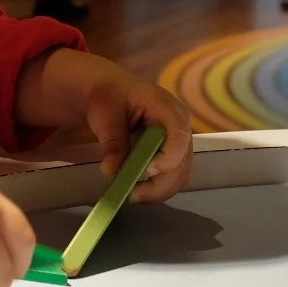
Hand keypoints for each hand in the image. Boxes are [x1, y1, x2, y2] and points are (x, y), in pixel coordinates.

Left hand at [16, 51, 192, 203]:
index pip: (179, 137)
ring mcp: (179, 140)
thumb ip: (111, 140)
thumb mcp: (105, 113)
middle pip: (182, 162)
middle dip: (159, 183)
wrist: (111, 92)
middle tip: (131, 194)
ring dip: (158, 190)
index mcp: (168, 108)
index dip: (167, 158)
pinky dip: (157, 187)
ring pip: (180, 174)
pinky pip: (172, 175)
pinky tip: (138, 190)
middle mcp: (181, 125)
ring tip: (131, 194)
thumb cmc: (109, 96)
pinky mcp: (173, 153)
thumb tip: (111, 170)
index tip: (145, 171)